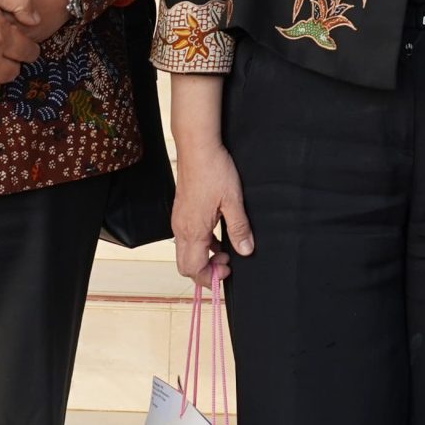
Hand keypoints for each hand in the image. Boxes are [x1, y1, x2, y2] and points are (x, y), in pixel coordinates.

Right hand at [172, 139, 253, 277]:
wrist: (197, 147)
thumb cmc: (214, 171)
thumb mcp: (233, 201)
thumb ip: (239, 229)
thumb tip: (246, 251)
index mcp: (193, 230)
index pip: (193, 269)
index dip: (210, 276)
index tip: (228, 269)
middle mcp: (181, 228)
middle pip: (185, 265)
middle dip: (204, 271)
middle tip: (226, 262)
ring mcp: (179, 220)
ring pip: (185, 252)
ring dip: (203, 257)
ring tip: (225, 249)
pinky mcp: (181, 212)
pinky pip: (186, 237)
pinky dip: (200, 244)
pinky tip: (217, 235)